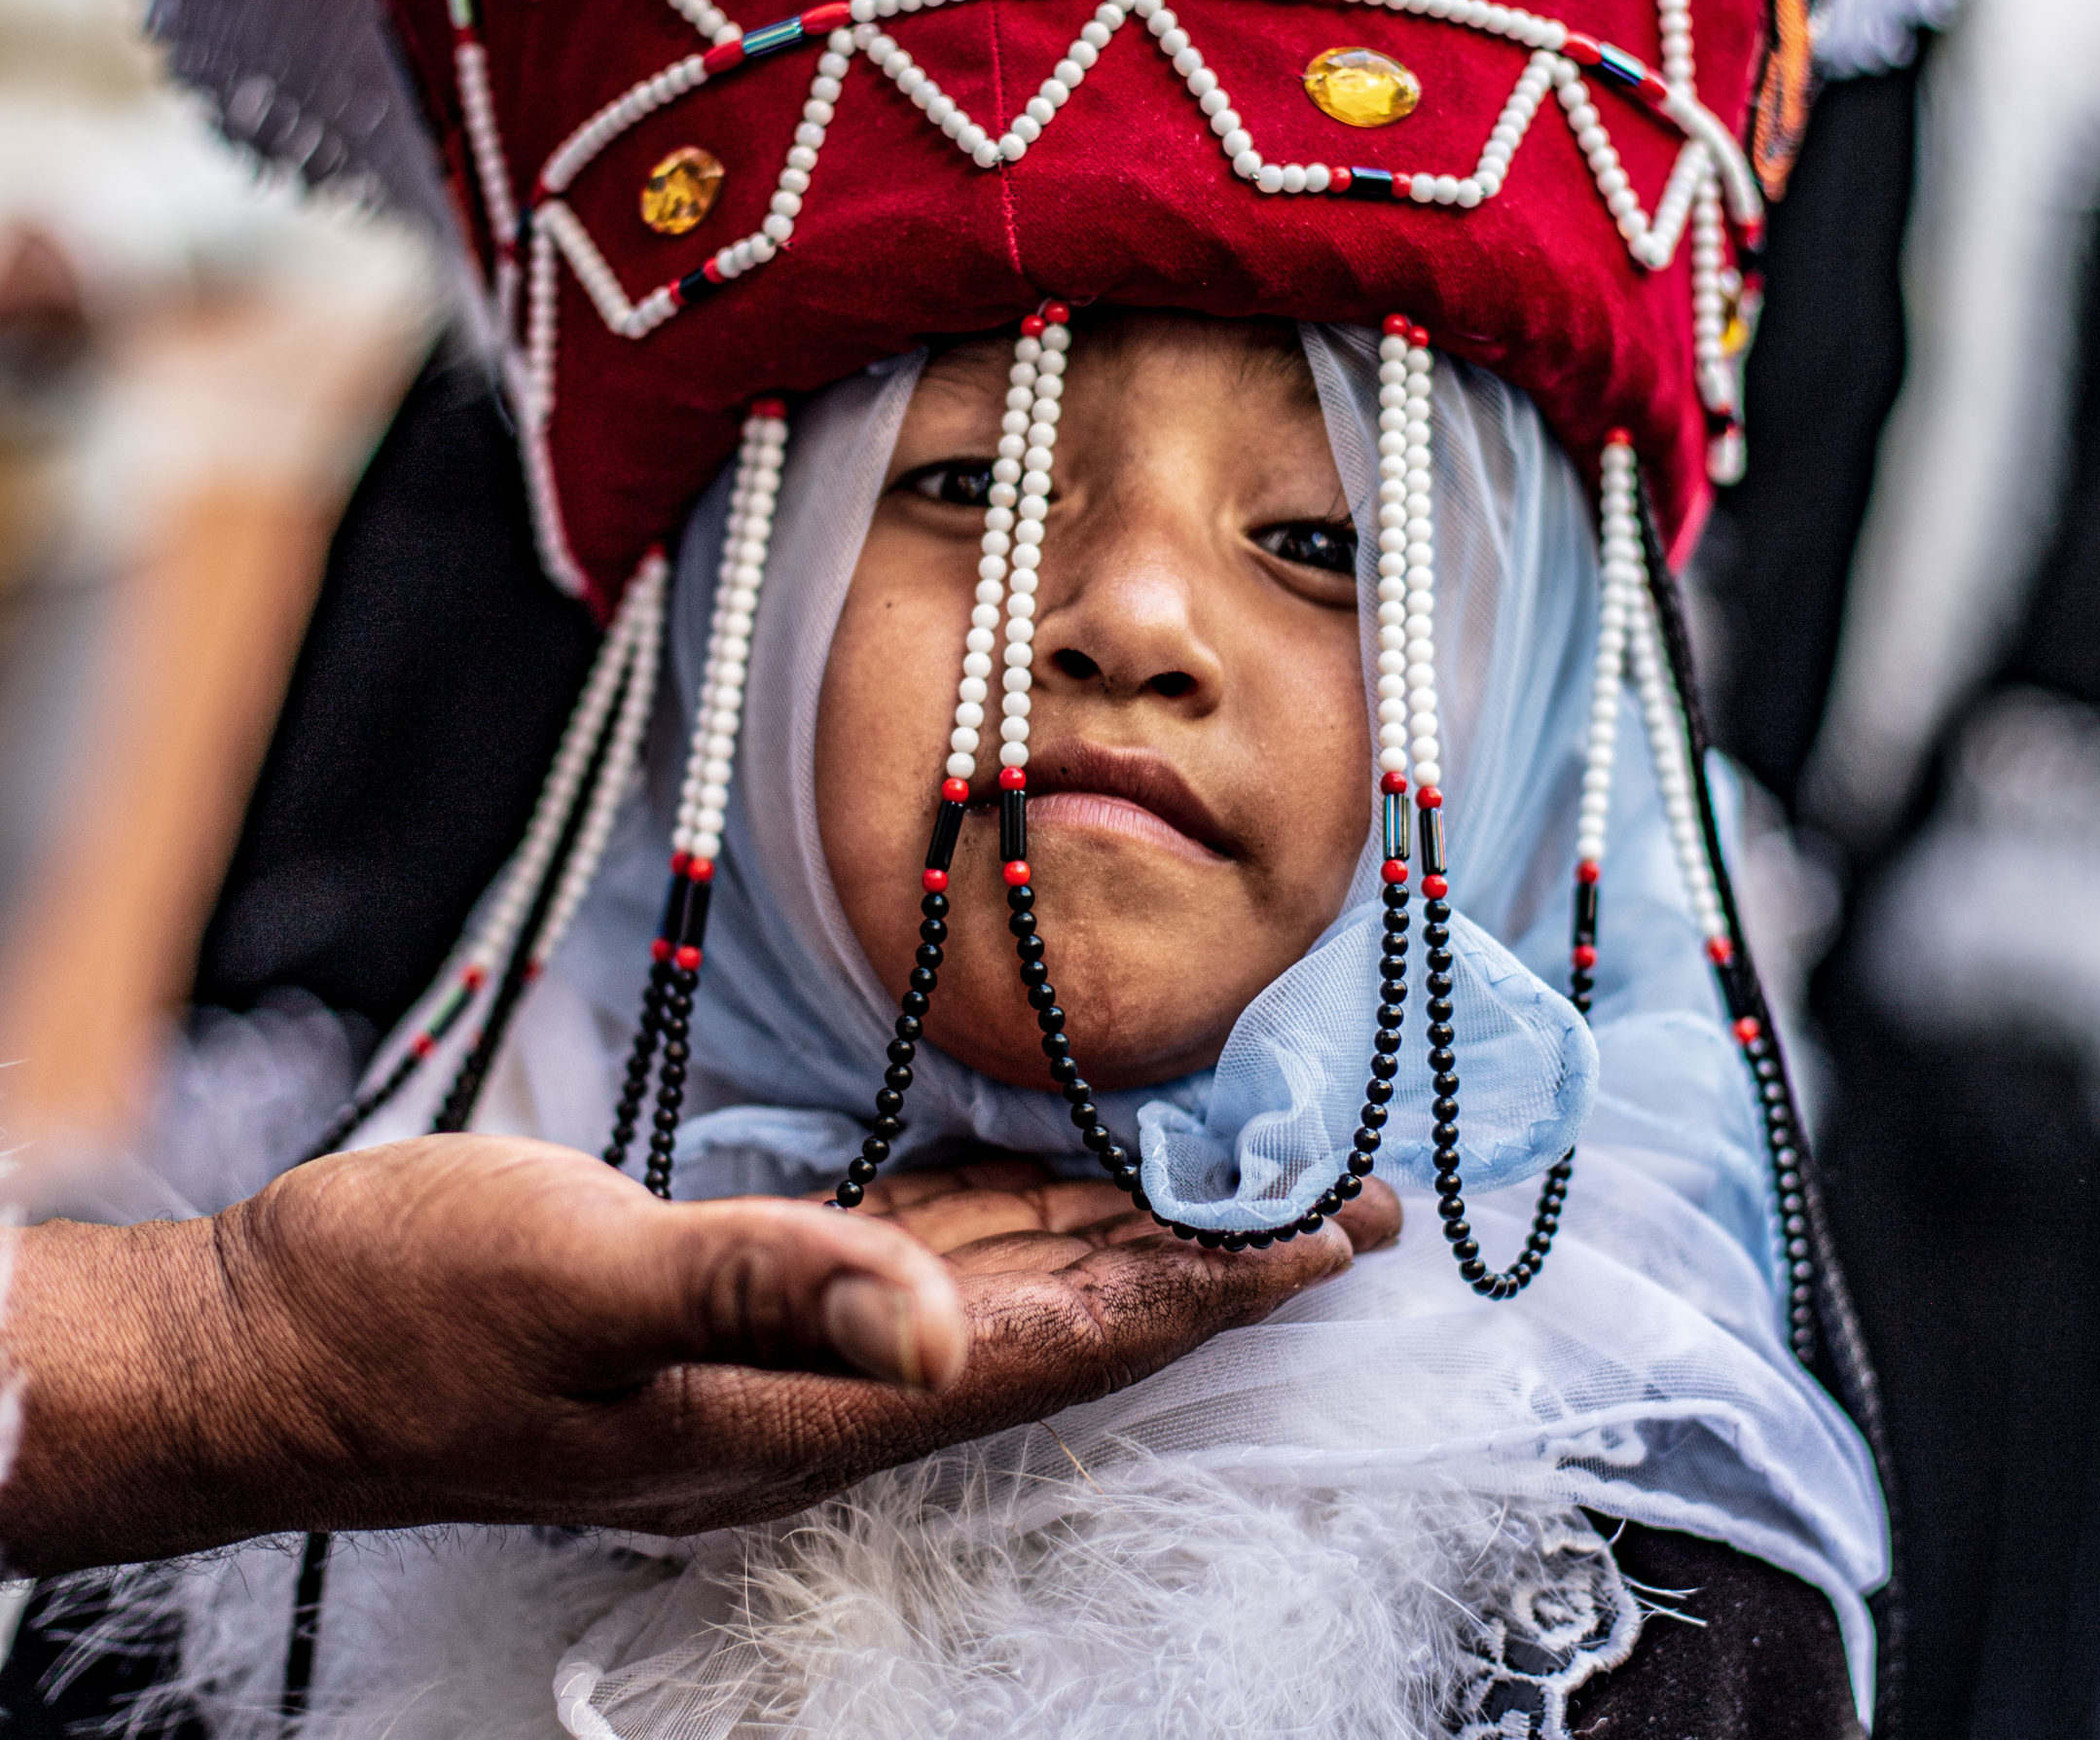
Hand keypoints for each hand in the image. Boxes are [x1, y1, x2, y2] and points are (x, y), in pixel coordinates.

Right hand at [0, 1136, 1398, 1573]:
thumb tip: (945, 1326)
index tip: (1333, 1241)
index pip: (1067, 1346)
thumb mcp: (580, 1284)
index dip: (1205, 1291)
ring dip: (1126, 1239)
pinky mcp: (739, 1291)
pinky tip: (1050, 1172)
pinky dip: (1010, 1210)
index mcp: (815, 1403)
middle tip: (1342, 1205)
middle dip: (1209, 1264)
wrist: (281, 1345)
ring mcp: (786, 1342)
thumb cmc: (413, 1315)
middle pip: (1069, 1321)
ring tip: (1240, 1188)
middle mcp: (828, 1384)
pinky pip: (918, 1249)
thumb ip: (764, 1289)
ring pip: (1007, 1286)